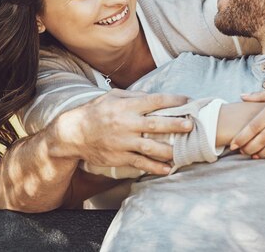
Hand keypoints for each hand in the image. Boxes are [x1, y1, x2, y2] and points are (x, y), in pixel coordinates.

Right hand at [53, 89, 191, 174]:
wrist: (73, 134)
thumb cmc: (95, 112)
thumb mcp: (112, 96)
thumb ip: (133, 95)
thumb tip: (153, 96)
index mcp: (126, 106)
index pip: (154, 101)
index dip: (172, 101)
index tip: (187, 101)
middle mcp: (126, 124)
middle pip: (155, 125)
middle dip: (175, 125)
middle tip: (190, 126)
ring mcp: (123, 142)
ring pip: (150, 147)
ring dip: (168, 150)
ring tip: (183, 151)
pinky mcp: (120, 157)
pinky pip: (140, 163)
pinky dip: (155, 167)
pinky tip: (167, 169)